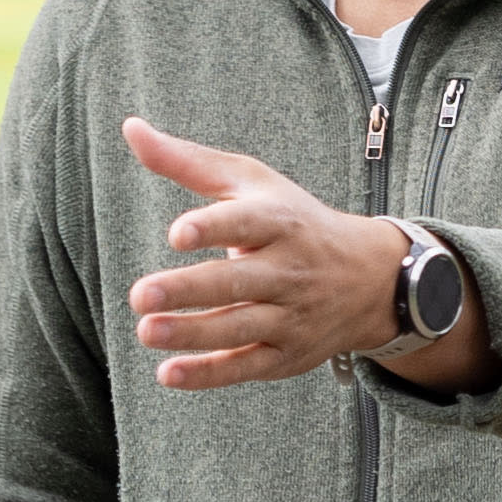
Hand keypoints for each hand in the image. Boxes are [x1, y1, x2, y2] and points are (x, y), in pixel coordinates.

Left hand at [120, 121, 468, 390]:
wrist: (371, 278)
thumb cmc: (293, 220)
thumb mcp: (250, 181)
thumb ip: (188, 161)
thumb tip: (131, 128)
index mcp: (279, 221)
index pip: (247, 223)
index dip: (213, 228)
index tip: (177, 234)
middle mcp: (288, 270)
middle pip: (238, 282)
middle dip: (190, 290)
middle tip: (140, 294)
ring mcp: (291, 315)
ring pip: (240, 327)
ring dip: (193, 333)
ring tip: (146, 331)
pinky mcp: (287, 354)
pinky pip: (247, 366)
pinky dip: (210, 373)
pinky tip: (170, 373)